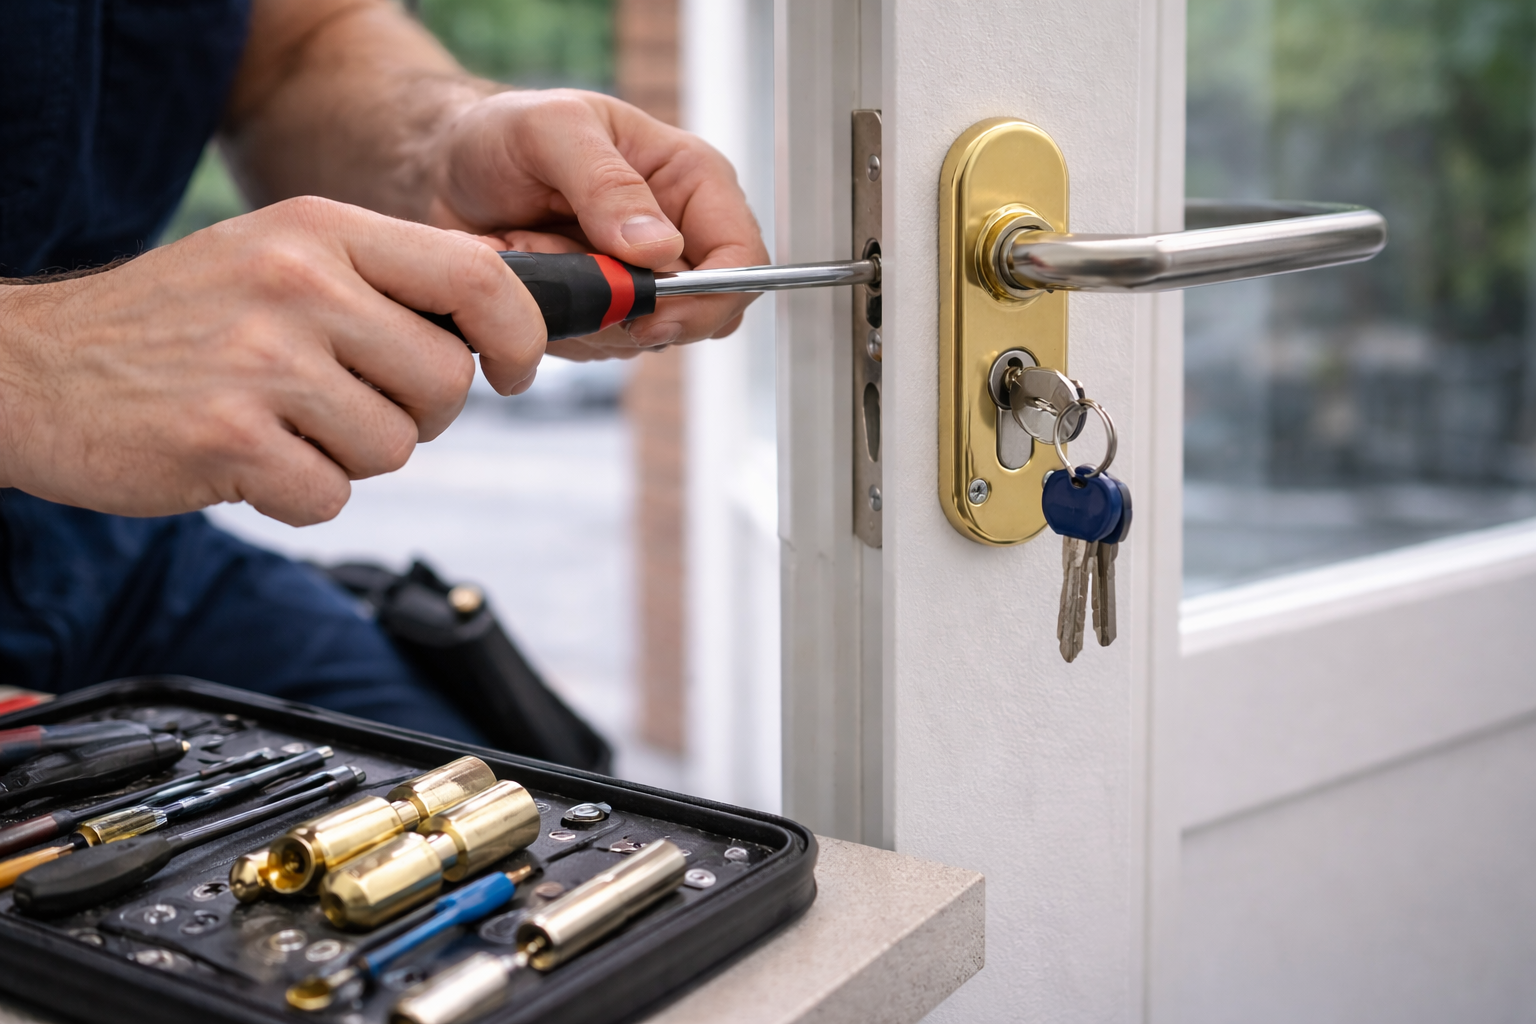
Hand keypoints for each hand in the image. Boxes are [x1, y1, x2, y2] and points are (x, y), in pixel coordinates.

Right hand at [0, 197, 543, 525]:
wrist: (34, 369)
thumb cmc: (181, 324)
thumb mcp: (280, 260)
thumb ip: (384, 284)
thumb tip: (501, 332)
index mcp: (322, 231)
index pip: (478, 275)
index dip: (519, 333)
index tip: (512, 370)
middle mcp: (298, 283)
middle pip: (446, 380)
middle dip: (415, 412)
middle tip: (345, 404)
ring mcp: (260, 360)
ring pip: (395, 448)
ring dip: (350, 457)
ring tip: (282, 424)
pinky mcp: (226, 439)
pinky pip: (331, 497)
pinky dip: (299, 494)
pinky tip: (246, 460)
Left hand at [426, 89, 768, 359]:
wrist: (446, 173)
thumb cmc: (502, 134)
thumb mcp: (550, 130)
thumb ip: (606, 183)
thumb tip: (658, 249)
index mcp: (691, 180)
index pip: (742, 257)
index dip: (709, 296)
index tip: (650, 310)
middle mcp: (680, 234)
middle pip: (701, 312)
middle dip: (627, 306)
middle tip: (564, 267)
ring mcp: (644, 281)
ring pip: (643, 337)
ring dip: (579, 309)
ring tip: (533, 249)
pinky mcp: (606, 314)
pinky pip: (599, 346)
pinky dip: (556, 322)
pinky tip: (530, 276)